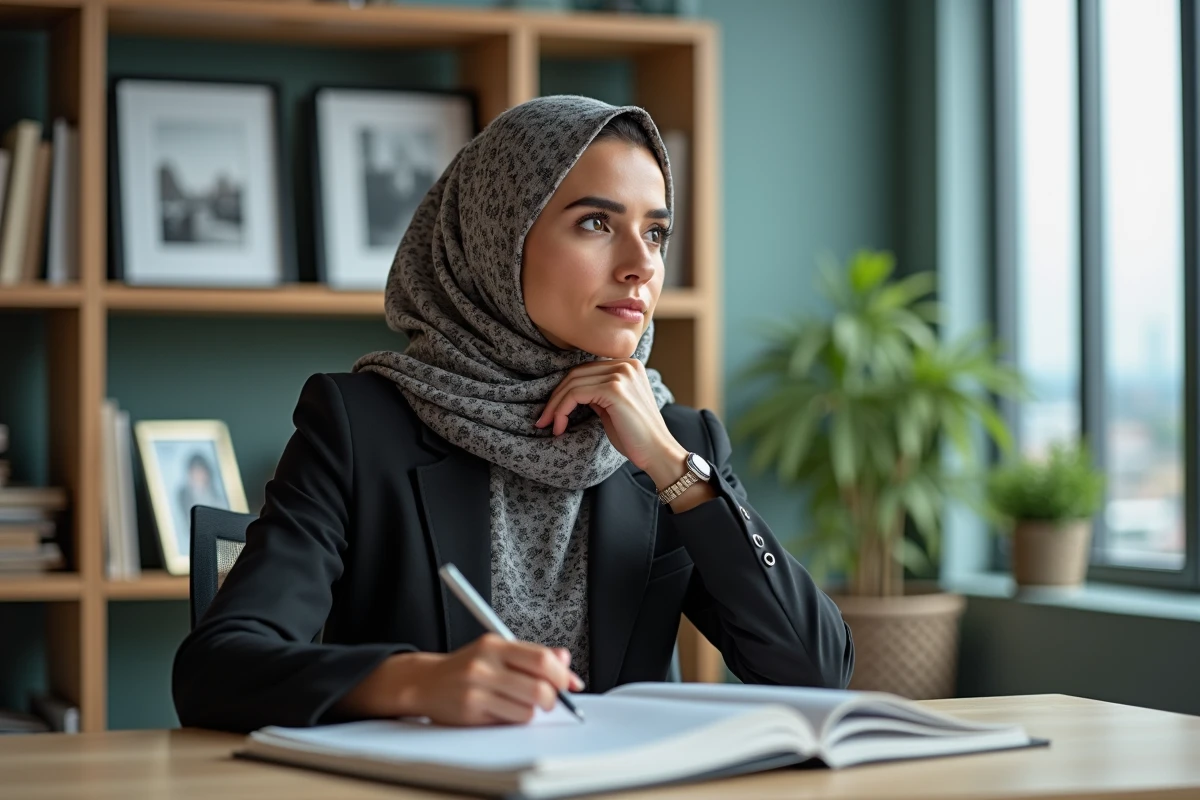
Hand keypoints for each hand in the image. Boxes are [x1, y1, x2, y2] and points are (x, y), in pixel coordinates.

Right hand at [337, 634, 584, 725]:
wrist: (425, 683)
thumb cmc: (466, 667)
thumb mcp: (497, 652)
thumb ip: (532, 655)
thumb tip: (566, 662)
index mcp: (494, 645)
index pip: (541, 659)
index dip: (562, 675)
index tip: (570, 684)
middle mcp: (484, 664)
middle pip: (539, 687)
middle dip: (553, 698)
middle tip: (550, 700)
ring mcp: (476, 689)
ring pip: (527, 709)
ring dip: (532, 711)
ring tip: (519, 704)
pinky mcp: (470, 711)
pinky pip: (509, 721)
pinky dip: (515, 719)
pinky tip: (503, 711)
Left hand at [535, 359, 684, 478]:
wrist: (657, 452)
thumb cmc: (635, 436)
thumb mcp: (612, 407)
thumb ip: (596, 392)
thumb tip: (569, 392)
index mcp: (627, 365)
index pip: (585, 370)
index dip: (564, 390)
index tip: (551, 413)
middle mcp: (625, 364)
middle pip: (576, 373)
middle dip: (555, 398)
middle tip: (543, 420)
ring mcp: (621, 375)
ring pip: (573, 383)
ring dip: (555, 406)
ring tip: (549, 425)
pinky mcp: (614, 389)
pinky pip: (576, 394)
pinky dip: (562, 411)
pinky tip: (560, 427)